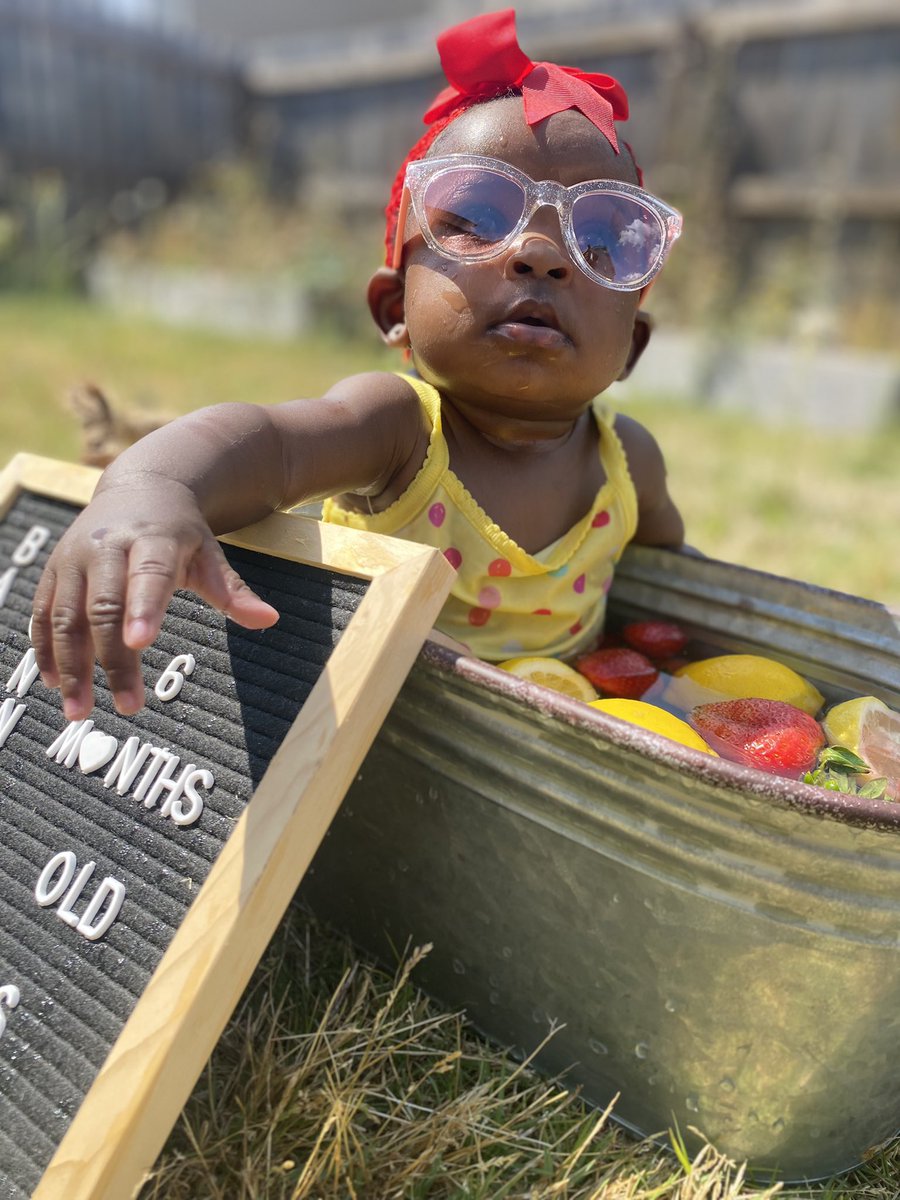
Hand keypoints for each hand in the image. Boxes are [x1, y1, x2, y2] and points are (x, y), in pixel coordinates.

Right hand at [31, 480, 278, 720]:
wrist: (140, 488)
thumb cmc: (180, 532)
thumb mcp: (210, 553)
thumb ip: (233, 590)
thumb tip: (269, 619)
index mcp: (152, 540)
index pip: (148, 576)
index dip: (143, 608)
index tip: (140, 644)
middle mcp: (107, 547)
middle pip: (103, 607)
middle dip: (111, 660)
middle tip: (128, 705)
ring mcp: (74, 558)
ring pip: (65, 615)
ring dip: (71, 666)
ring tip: (79, 710)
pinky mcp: (53, 571)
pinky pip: (42, 613)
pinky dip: (45, 649)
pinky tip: (55, 682)